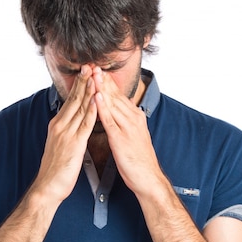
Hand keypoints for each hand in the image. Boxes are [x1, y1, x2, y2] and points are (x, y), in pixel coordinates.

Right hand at [33, 65, 96, 203]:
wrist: (48, 186)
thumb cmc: (55, 169)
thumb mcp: (59, 145)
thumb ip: (66, 131)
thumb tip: (71, 123)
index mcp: (58, 125)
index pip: (70, 100)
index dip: (79, 85)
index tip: (85, 72)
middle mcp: (60, 125)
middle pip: (74, 99)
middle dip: (83, 81)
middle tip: (90, 64)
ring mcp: (66, 133)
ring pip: (79, 108)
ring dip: (88, 90)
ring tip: (95, 75)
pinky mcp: (74, 144)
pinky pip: (85, 124)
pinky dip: (91, 110)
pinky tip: (97, 100)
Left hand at [93, 68, 162, 195]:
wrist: (148, 178)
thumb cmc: (138, 160)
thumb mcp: (133, 136)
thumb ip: (125, 123)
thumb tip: (116, 114)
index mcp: (135, 117)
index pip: (119, 95)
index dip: (107, 82)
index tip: (97, 70)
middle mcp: (132, 118)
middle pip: (116, 95)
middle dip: (103, 79)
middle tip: (93, 64)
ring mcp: (127, 127)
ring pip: (113, 103)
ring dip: (102, 87)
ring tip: (93, 73)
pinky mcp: (121, 138)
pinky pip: (110, 119)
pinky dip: (103, 106)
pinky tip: (96, 96)